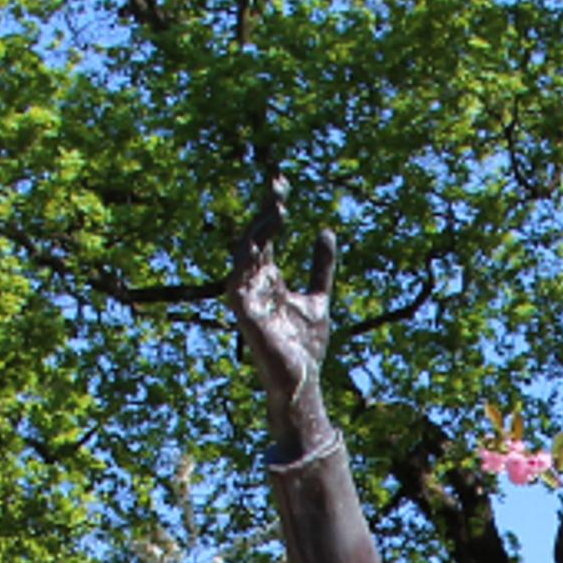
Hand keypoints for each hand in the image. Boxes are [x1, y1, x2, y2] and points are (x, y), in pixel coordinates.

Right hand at [230, 181, 337, 417]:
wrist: (302, 379)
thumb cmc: (305, 344)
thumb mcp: (318, 297)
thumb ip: (320, 267)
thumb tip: (324, 230)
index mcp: (268, 278)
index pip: (265, 235)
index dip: (271, 208)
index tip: (281, 183)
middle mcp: (253, 283)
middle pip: (254, 238)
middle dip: (264, 212)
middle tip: (278, 187)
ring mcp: (246, 296)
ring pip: (244, 254)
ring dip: (258, 231)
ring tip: (277, 210)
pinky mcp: (243, 313)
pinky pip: (237, 281)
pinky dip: (246, 262)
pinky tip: (259, 244)